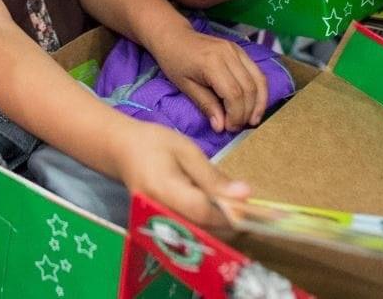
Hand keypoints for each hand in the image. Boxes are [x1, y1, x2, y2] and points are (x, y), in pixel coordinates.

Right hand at [115, 122, 249, 229]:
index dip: (233, 214)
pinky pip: (192, 235)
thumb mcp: (186, 150)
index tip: (261, 211)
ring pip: (200, 238)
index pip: (203, 212)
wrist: (121, 152)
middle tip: (258, 213)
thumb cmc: (153, 144)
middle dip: (234, 225)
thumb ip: (213, 177)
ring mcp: (157, 226)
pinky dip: (211, 228)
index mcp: (164, 190)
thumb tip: (244, 195)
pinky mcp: (161, 229)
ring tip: (242, 213)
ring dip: (225, 229)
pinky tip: (222, 215)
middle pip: (204, 231)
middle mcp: (158, 214)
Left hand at [151, 25, 267, 131]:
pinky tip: (255, 104)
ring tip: (252, 120)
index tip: (229, 128)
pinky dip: (259, 90)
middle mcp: (229, 54)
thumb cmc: (175, 61)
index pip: (234, 94)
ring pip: (258, 80)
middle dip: (247, 112)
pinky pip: (256, 72)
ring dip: (259, 103)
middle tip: (238, 127)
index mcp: (212, 63)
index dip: (235, 114)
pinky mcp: (240, 51)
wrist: (175, 36)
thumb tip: (221, 127)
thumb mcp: (185, 86)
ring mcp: (237, 50)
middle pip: (249, 88)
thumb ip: (206, 105)